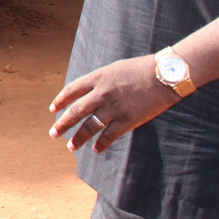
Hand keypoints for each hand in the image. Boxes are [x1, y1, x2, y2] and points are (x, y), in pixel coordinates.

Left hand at [49, 54, 179, 152]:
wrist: (166, 74)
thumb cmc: (143, 69)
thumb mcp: (116, 68)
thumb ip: (101, 80)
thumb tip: (90, 92)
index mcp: (98, 77)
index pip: (71, 90)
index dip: (60, 100)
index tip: (53, 109)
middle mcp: (102, 93)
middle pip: (75, 111)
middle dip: (62, 124)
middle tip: (53, 133)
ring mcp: (114, 108)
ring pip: (89, 126)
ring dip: (78, 138)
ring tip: (71, 146)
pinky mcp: (128, 120)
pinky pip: (109, 135)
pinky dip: (100, 144)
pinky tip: (95, 149)